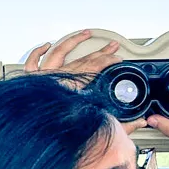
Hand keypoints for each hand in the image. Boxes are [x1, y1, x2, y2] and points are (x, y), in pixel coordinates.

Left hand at [24, 30, 144, 134]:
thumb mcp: (94, 126)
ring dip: (73, 41)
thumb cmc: (56, 133)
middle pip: (82, 60)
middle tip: (112, 46)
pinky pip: (33, 62)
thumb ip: (118, 125)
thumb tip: (138, 122)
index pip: (95, 67)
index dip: (108, 60)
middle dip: (100, 52)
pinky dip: (38, 52)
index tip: (117, 58)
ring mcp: (43, 78)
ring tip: (84, 34)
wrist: (31, 135)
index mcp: (73, 87)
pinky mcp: (30, 82)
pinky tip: (46, 45)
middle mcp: (58, 78)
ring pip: (58, 52)